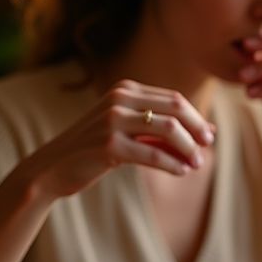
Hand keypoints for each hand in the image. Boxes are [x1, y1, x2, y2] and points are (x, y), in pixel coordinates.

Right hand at [27, 80, 214, 198]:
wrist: (51, 168)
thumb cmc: (94, 150)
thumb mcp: (127, 132)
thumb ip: (158, 130)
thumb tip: (206, 133)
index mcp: (124, 90)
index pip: (173, 99)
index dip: (196, 117)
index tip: (209, 136)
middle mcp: (119, 98)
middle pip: (175, 108)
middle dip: (197, 128)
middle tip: (208, 147)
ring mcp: (112, 120)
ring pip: (168, 129)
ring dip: (188, 149)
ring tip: (196, 164)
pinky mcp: (109, 145)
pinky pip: (153, 154)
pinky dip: (172, 164)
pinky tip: (181, 172)